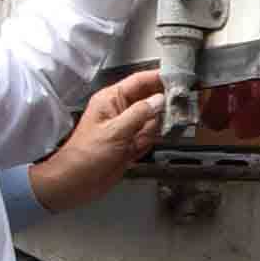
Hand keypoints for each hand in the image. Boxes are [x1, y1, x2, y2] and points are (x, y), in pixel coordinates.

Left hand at [28, 69, 164, 216]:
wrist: (76, 182)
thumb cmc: (86, 154)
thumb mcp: (115, 130)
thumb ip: (140, 114)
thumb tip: (159, 100)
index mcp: (111, 100)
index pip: (139, 82)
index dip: (158, 78)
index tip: (178, 78)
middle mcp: (120, 111)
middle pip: (149, 100)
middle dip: (164, 103)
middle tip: (183, 103)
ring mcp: (126, 128)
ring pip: (152, 119)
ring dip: (161, 123)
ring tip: (171, 124)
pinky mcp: (130, 144)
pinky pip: (149, 136)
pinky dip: (154, 139)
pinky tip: (154, 142)